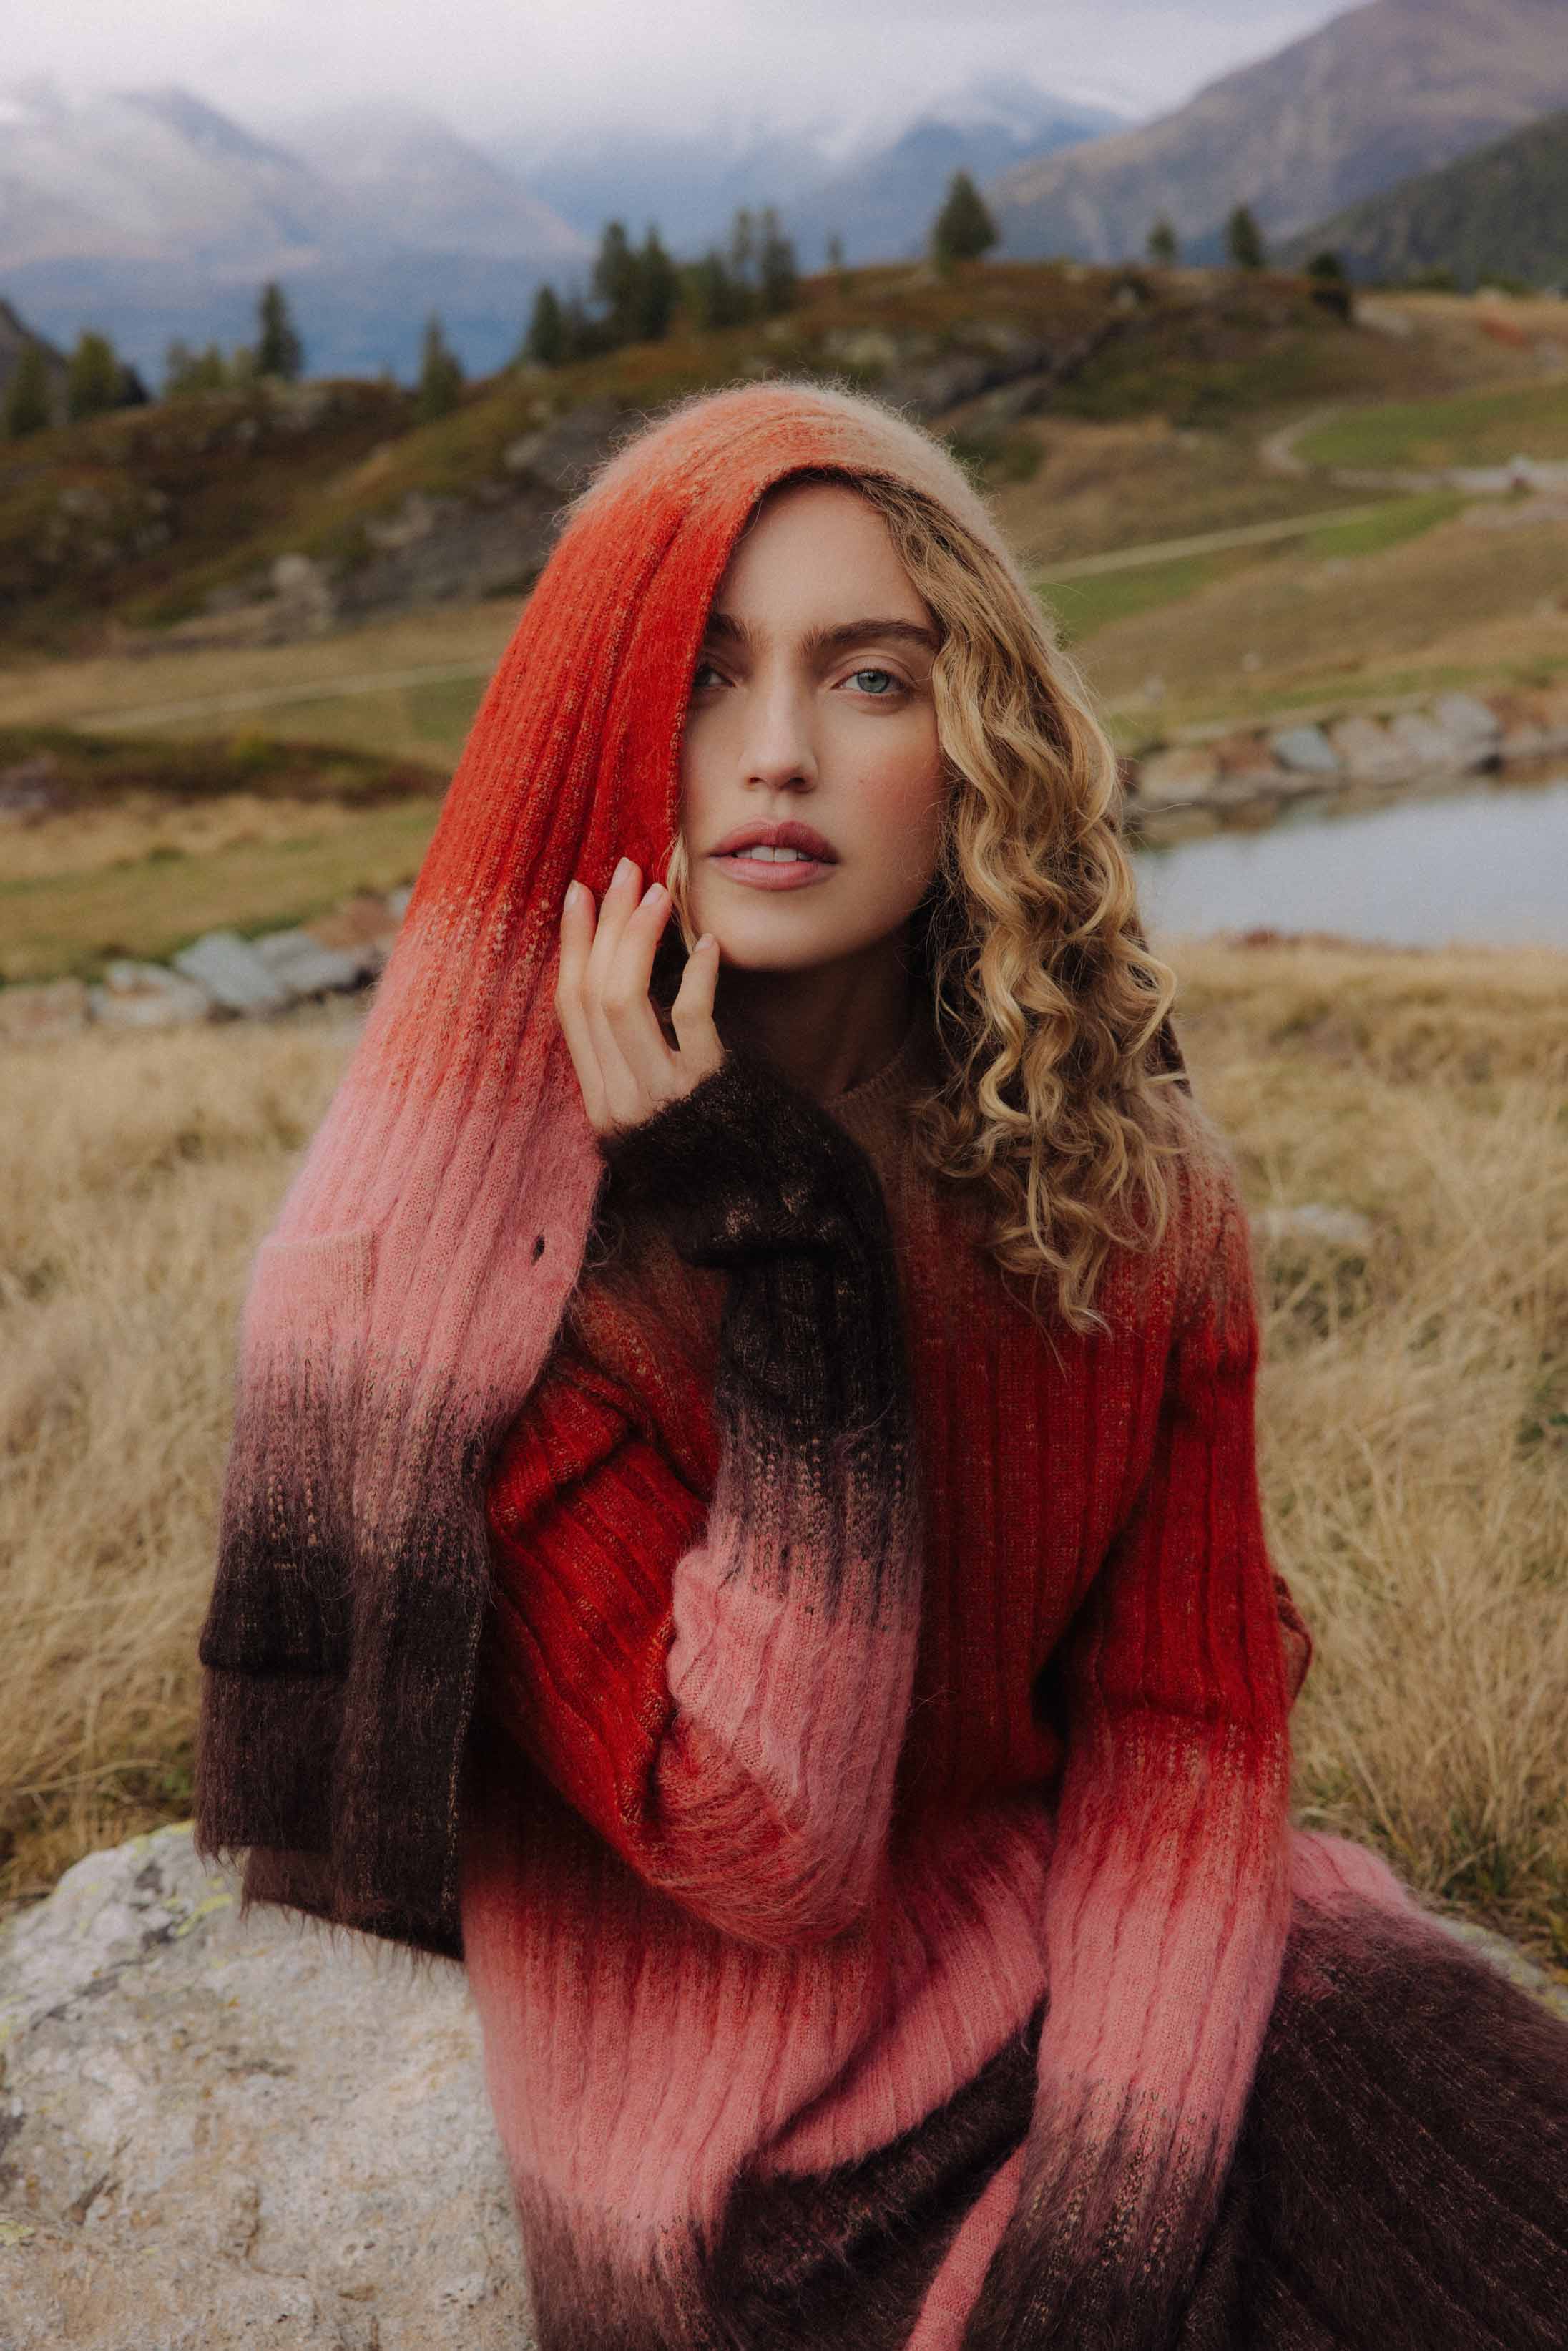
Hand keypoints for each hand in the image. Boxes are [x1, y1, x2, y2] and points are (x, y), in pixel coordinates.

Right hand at [555, 854, 725, 1138]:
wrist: (761, 1205)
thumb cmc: (717, 1145)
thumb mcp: (658, 1105)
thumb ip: (632, 1057)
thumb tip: (619, 975)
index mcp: (599, 1101)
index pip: (569, 1008)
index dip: (573, 946)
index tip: (580, 893)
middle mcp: (618, 1101)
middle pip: (593, 995)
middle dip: (605, 926)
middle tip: (623, 874)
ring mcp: (659, 1096)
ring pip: (624, 1001)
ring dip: (640, 939)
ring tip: (659, 895)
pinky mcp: (704, 1089)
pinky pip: (690, 1019)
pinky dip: (698, 977)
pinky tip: (710, 946)